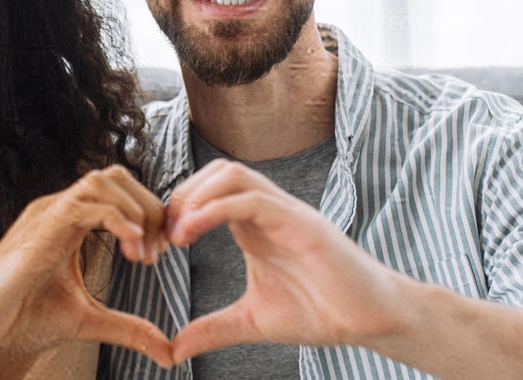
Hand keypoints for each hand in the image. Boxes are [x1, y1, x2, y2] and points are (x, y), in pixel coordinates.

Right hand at [0, 165, 177, 368]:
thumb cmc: (14, 319)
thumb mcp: (85, 322)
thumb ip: (127, 329)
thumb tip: (167, 350)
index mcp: (66, 222)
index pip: (118, 191)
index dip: (148, 213)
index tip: (162, 251)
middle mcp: (56, 210)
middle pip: (116, 175)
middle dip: (149, 207)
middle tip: (160, 249)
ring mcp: (46, 215)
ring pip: (103, 180)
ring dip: (136, 211)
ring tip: (144, 254)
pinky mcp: (39, 229)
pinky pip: (86, 204)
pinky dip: (118, 220)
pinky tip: (133, 248)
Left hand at [164, 159, 417, 361]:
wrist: (370, 320)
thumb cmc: (321, 312)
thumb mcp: (252, 322)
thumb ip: (213, 330)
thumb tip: (174, 350)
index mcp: (253, 226)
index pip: (205, 193)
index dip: (173, 212)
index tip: (153, 247)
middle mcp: (267, 211)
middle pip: (213, 172)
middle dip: (178, 198)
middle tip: (159, 239)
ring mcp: (285, 212)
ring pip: (231, 174)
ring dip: (194, 197)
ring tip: (175, 235)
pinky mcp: (301, 223)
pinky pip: (252, 199)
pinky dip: (215, 209)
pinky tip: (191, 233)